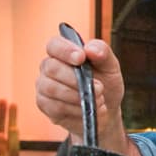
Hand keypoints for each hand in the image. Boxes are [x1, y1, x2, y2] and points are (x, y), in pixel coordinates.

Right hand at [36, 37, 128, 151]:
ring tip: (98, 100)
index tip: (81, 58)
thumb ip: (102, 52)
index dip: (65, 50)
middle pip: (52, 68)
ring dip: (78, 96)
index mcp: (63, 52)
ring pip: (52, 89)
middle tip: (99, 88)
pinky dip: (75, 110)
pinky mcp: (45, 106)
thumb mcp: (111, 66)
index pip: (54, 45)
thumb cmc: (106, 83)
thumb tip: (90, 49)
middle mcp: (48, 67)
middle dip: (77, 80)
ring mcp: (44, 87)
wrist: (107, 109)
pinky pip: (55, 107)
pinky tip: (87, 110)